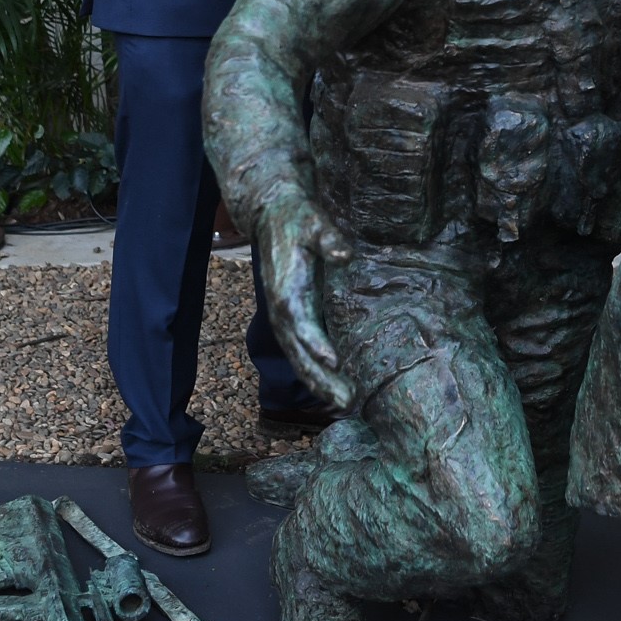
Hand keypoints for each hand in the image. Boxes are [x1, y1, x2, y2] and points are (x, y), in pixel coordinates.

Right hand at [253, 195, 357, 409]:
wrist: (272, 216)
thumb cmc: (297, 219)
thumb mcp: (314, 222)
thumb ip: (329, 239)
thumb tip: (345, 254)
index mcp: (286, 292)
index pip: (301, 324)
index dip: (317, 345)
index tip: (335, 363)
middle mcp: (282, 312)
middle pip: (300, 354)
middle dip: (322, 379)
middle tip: (348, 401)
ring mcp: (285, 318)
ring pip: (299, 360)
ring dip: (320, 383)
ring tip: (344, 404)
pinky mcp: (292, 318)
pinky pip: (302, 352)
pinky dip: (316, 372)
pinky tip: (334, 386)